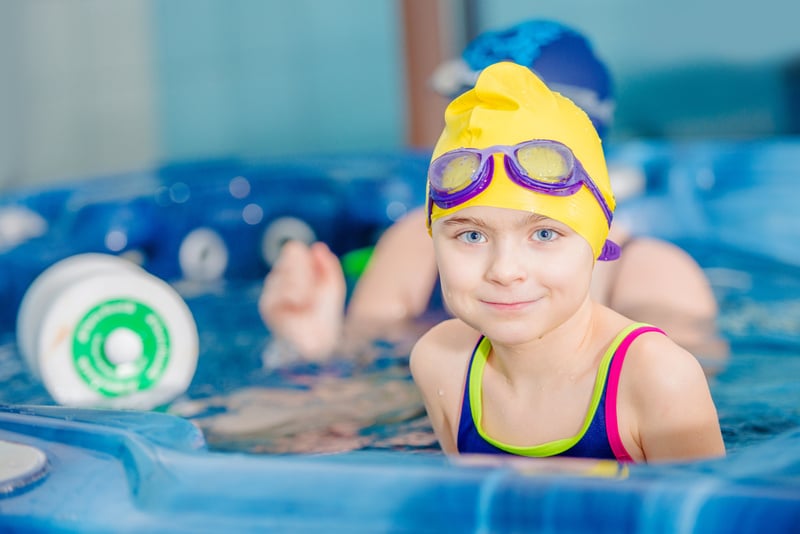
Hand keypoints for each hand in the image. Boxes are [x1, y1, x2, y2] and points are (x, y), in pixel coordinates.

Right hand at [259, 241, 345, 360]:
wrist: (320, 338)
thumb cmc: (327, 313)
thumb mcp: (332, 285)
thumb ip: (328, 264)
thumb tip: (318, 246)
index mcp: (295, 275)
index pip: (293, 252)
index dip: (302, 257)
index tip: (312, 267)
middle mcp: (281, 282)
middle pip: (286, 260)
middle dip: (302, 271)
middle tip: (309, 289)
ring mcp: (272, 293)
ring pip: (282, 273)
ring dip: (299, 284)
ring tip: (305, 300)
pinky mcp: (267, 306)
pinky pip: (277, 289)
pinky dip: (290, 294)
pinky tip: (297, 304)